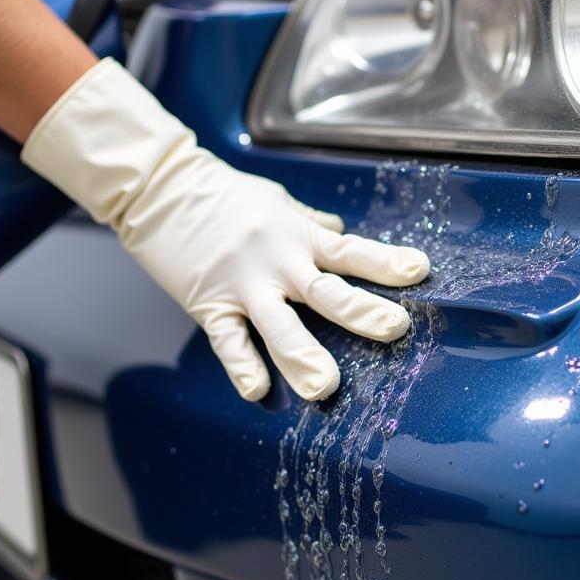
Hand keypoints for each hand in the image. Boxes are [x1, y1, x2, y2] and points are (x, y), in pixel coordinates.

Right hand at [22, 60, 430, 400]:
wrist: (159, 189)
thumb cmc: (222, 194)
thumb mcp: (276, 200)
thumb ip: (310, 224)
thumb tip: (339, 232)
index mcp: (298, 236)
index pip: (351, 252)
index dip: (386, 263)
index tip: (420, 272)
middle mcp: (278, 264)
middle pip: (327, 292)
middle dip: (362, 312)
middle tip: (394, 330)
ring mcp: (243, 287)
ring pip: (279, 326)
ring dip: (303, 356)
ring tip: (324, 387)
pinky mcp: (210, 304)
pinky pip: (228, 340)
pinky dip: (242, 365)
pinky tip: (257, 391)